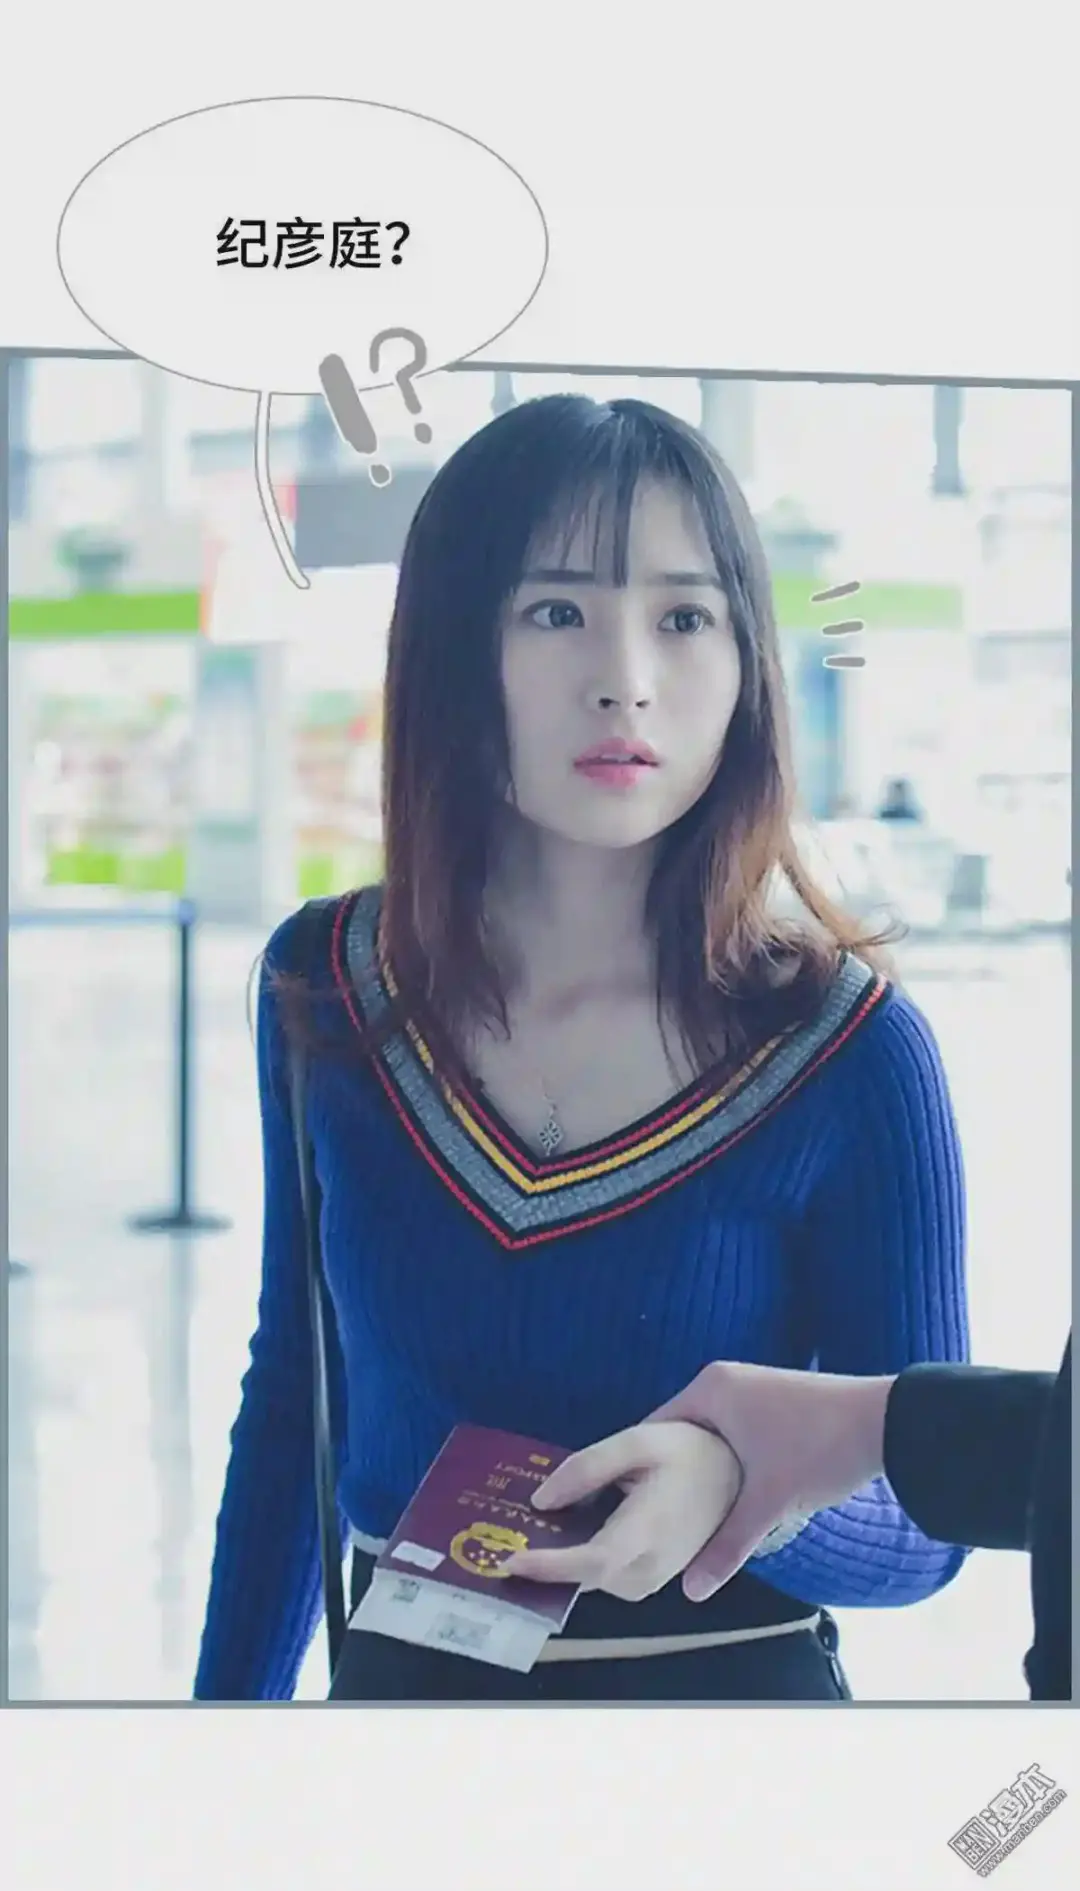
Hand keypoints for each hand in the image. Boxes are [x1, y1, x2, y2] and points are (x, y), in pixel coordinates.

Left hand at [502, 1419, 742, 1601]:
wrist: (735, 1472)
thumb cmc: (689, 1450)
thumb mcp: (641, 1440)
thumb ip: (590, 1467)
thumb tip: (542, 1501)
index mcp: (651, 1528)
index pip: (594, 1562)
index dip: (551, 1567)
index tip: (511, 1562)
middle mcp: (654, 1565)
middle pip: (587, 1579)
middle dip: (542, 1567)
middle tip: (496, 1542)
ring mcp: (657, 1577)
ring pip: (594, 1582)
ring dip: (558, 1566)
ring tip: (518, 1535)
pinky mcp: (654, 1577)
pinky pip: (607, 1577)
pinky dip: (579, 1564)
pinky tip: (555, 1536)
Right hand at [647, 1361, 893, 1599]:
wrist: (890, 1422)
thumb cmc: (820, 1449)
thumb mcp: (769, 1501)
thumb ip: (727, 1544)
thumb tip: (691, 1591)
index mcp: (709, 1389)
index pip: (653, 1431)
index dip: (639, 1473)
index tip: (631, 1511)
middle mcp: (724, 1380)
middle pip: (680, 1434)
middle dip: (674, 1476)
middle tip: (660, 1521)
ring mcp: (751, 1387)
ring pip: (710, 1435)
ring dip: (704, 1470)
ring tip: (692, 1514)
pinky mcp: (774, 1400)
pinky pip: (733, 1431)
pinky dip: (728, 1460)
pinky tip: (732, 1494)